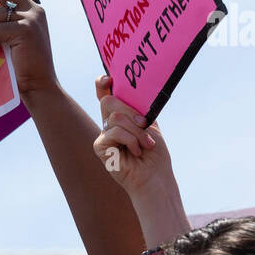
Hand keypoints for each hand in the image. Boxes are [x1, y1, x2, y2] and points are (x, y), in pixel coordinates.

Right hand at [91, 74, 170, 196]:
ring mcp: (103, 135)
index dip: (103, 83)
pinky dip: (131, 140)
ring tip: (145, 144)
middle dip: (131, 112)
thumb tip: (129, 90)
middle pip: (109, 101)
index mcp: (120, 116)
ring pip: (115, 117)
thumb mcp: (149, 124)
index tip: (109, 79)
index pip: (106, 94)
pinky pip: (114, 132)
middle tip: (144, 125)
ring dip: (137, 131)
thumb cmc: (154, 153)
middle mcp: (108, 123)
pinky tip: (136, 152)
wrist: (155, 176)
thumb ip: (137, 108)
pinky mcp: (99, 147)